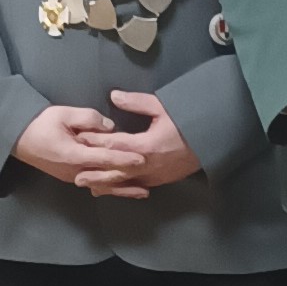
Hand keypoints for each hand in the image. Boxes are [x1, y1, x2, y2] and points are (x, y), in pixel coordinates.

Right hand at [12, 104, 146, 186]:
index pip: (105, 158)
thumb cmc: (39, 124)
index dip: (125, 158)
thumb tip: (110, 127)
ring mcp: (73, 177)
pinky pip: (95, 184)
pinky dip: (111, 188)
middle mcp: (75, 171)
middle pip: (107, 177)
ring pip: (103, 185)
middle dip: (129, 177)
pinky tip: (123, 190)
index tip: (143, 158)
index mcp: (73, 155)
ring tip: (144, 191)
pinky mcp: (72, 177)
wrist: (17, 139)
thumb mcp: (63, 114)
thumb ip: (89, 118)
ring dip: (123, 188)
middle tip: (151, 175)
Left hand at [72, 90, 202, 200]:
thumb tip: (114, 96)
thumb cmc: (187, 122)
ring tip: (86, 185)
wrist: (211, 142)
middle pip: (115, 170)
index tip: (79, 139)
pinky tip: (110, 189)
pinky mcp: (159, 181)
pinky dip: (121, 188)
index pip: (114, 144)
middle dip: (95, 170)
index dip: (95, 142)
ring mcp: (153, 176)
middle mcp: (147, 165)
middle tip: (75, 172)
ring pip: (124, 183)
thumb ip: (136, 102)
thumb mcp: (162, 107)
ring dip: (105, 184)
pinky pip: (136, 186)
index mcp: (145, 145)